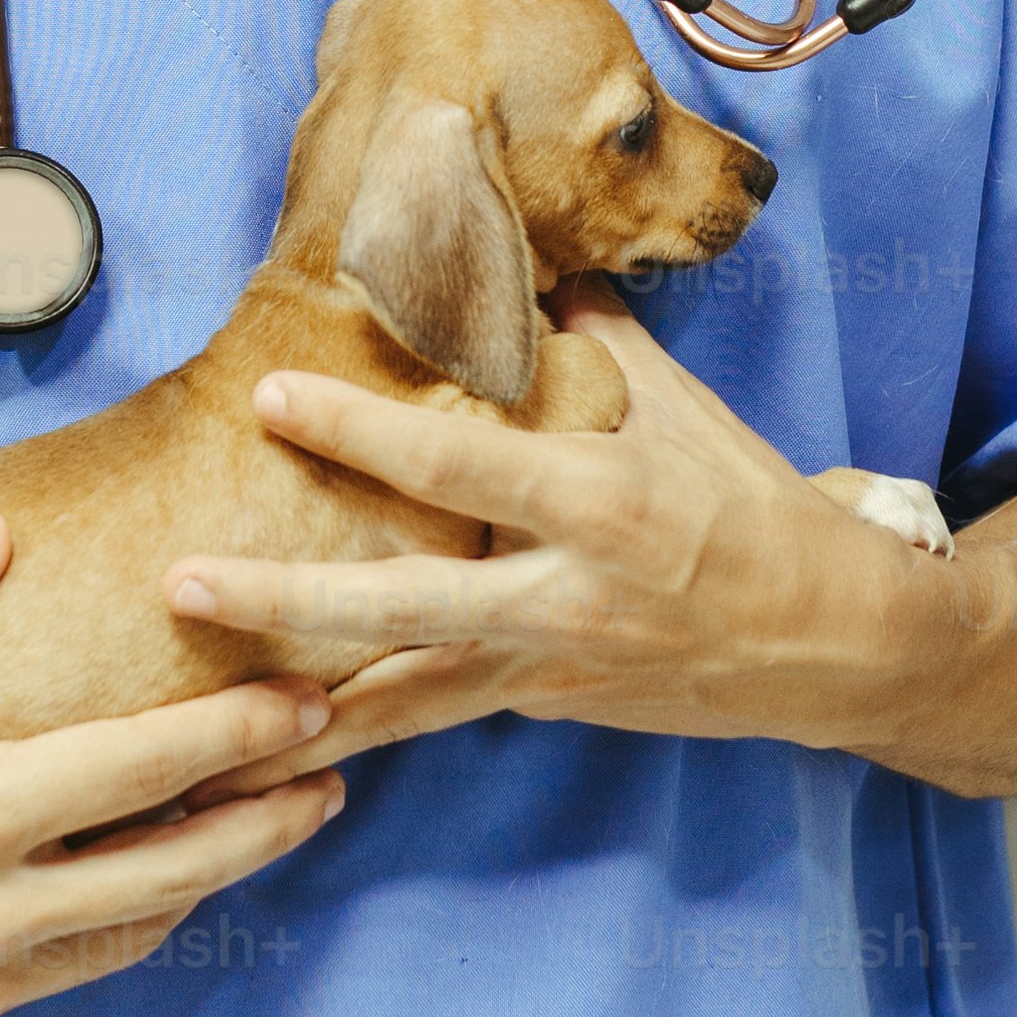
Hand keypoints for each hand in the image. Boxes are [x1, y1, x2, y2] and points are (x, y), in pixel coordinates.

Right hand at [0, 511, 344, 1016]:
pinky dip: (152, 912)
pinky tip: (185, 870)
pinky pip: (91, 959)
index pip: (131, 771)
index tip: (305, 699)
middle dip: (268, 813)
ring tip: (288, 813)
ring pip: (143, 921)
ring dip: (223, 868)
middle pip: (173, 863)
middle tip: (340, 764)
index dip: (231, 735)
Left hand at [166, 286, 945, 754]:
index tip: (269, 396)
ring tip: (200, 719)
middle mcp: (566, 595)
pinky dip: (356, 737)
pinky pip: (434, 718)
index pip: (459, 464)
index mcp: (600, 502)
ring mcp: (550, 666)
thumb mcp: (678, 409)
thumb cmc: (751, 506)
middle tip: (183, 582)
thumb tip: (525, 256)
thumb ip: (589, 337)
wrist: (833, 642)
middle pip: (404, 607)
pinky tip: (271, 761)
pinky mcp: (542, 705)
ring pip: (405, 693)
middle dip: (287, 603)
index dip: (360, 430)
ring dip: (300, 705)